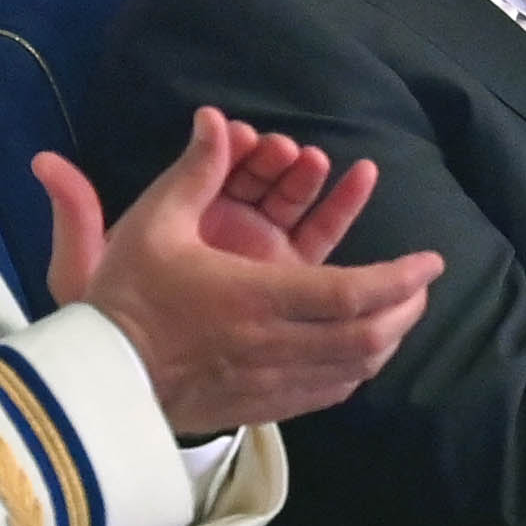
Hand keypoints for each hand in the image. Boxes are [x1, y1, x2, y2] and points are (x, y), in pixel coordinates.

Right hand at [38, 109, 440, 434]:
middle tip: (423, 285)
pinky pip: (328, 393)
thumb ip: (192, 172)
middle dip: (406, 309)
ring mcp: (271, 382)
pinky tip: (361, 352)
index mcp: (255, 297)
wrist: (95, 384)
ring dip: (388, 339)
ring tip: (401, 313)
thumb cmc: (123, 300)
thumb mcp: (150, 226)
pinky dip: (355, 370)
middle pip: (367, 336)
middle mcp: (273, 345)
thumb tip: (215, 118)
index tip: (430, 262)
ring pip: (354, 369)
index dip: (399, 278)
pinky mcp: (262, 407)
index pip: (350, 293)